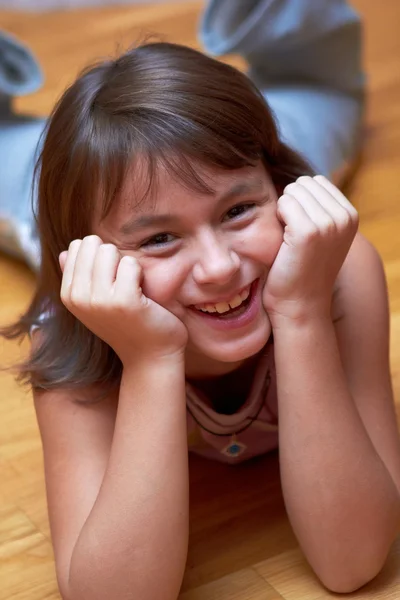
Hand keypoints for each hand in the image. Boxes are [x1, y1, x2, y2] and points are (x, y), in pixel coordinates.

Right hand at [59, 236, 187, 364]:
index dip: (100, 257)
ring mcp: (99, 300)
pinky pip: (130, 263)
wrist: (150, 355)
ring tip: (132, 289)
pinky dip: (140, 274)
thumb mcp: (95, 301)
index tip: (110, 281)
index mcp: (68, 295)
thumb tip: (64, 252)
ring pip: (110, 250)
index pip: (77, 246)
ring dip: (126, 265)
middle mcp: (79, 297)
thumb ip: (79, 275)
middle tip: (123, 283)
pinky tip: (142, 295)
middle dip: (113, 257)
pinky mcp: (124, 301)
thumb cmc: (126, 323)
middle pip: (93, 244)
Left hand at [263, 175, 358, 324]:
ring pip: (293, 190)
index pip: (316, 181)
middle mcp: (345, 217)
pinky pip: (284, 202)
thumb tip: (298, 179)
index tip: (299, 229)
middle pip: (304, 183)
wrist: (299, 305)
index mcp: (351, 215)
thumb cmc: (301, 269)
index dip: (299, 201)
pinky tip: (282, 240)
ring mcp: (329, 224)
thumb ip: (318, 207)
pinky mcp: (309, 231)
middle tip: (291, 234)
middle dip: (291, 203)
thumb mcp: (321, 234)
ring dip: (283, 210)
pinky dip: (277, 217)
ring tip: (288, 238)